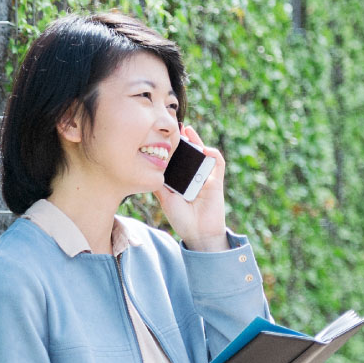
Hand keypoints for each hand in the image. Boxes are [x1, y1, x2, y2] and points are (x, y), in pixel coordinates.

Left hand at [152, 123, 228, 251]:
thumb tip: (145, 171)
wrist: (198, 233)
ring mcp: (206, 177)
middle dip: (183, 140)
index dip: (170, 149)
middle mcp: (193, 177)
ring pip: (203, 154)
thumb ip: (158, 186)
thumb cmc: (182, 219)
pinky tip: (203, 148)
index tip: (160, 138)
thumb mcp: (165, 200)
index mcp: (181, 181)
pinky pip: (218, 163)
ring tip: (186, 131)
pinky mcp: (216, 181)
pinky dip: (212, 154)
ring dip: (196, 141)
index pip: (176, 161)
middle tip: (173, 128)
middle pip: (189, 154)